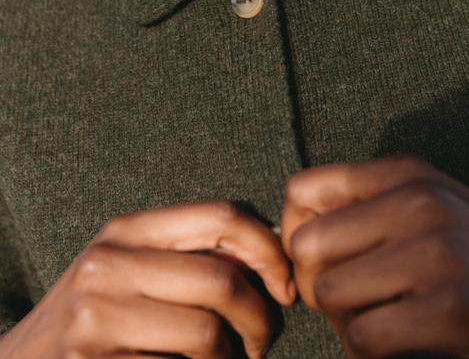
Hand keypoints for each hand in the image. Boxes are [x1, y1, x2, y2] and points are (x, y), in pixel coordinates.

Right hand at [0, 200, 294, 358]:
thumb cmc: (94, 315)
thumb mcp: (131, 267)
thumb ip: (188, 254)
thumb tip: (270, 257)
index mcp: (128, 229)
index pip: (222, 215)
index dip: (268, 249)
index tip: (285, 285)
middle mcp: (109, 262)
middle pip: (221, 278)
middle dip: (260, 317)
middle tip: (262, 340)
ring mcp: (96, 314)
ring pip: (206, 331)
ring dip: (232, 357)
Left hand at [280, 153, 468, 358]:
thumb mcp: (431, 203)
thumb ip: (369, 202)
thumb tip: (294, 226)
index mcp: (407, 172)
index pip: (303, 188)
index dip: (292, 228)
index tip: (315, 256)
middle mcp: (416, 202)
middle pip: (305, 244)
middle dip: (311, 281)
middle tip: (340, 299)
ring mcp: (433, 253)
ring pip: (328, 293)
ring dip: (339, 320)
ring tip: (369, 319)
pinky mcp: (449, 309)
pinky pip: (363, 337)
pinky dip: (363, 352)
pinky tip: (387, 347)